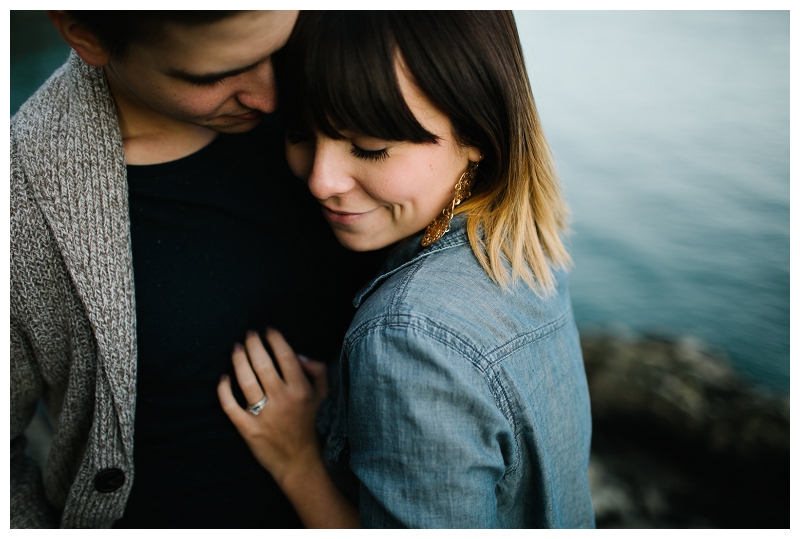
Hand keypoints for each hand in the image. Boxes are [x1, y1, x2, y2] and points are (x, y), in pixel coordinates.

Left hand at [217, 327, 328, 486]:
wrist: (301, 463)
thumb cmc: (313, 427)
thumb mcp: (324, 398)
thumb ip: (317, 372)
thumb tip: (299, 355)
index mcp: (301, 391)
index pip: (285, 356)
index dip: (275, 339)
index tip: (268, 330)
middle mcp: (282, 400)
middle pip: (262, 364)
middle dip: (254, 345)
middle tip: (249, 335)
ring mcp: (263, 415)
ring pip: (245, 380)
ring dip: (238, 360)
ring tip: (236, 349)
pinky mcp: (248, 430)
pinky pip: (230, 406)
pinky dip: (224, 390)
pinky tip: (223, 378)